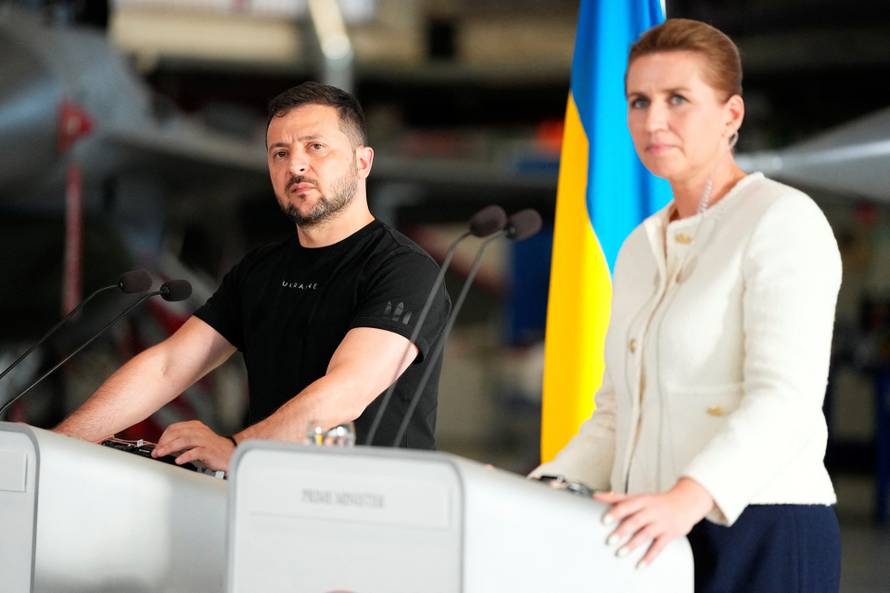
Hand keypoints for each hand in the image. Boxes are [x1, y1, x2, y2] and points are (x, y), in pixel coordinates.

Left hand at [152, 420, 234, 471]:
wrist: (231, 453)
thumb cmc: (212, 448)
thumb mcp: (197, 440)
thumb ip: (182, 440)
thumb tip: (163, 447)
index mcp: (196, 426)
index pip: (175, 427)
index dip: (163, 436)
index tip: (157, 446)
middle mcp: (200, 431)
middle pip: (178, 433)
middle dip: (164, 442)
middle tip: (156, 451)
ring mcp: (205, 441)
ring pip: (185, 440)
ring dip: (171, 447)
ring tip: (162, 454)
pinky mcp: (210, 451)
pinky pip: (196, 452)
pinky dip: (186, 456)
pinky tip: (179, 461)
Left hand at [593, 478, 713, 567]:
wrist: (685, 503)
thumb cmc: (657, 501)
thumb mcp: (639, 497)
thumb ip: (617, 498)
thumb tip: (596, 496)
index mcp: (643, 501)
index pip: (628, 505)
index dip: (616, 512)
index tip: (605, 520)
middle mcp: (651, 511)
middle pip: (636, 521)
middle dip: (622, 531)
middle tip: (609, 540)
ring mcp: (661, 523)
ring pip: (646, 534)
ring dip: (633, 545)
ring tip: (620, 553)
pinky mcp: (669, 535)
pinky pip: (659, 547)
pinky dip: (649, 557)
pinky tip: (640, 565)